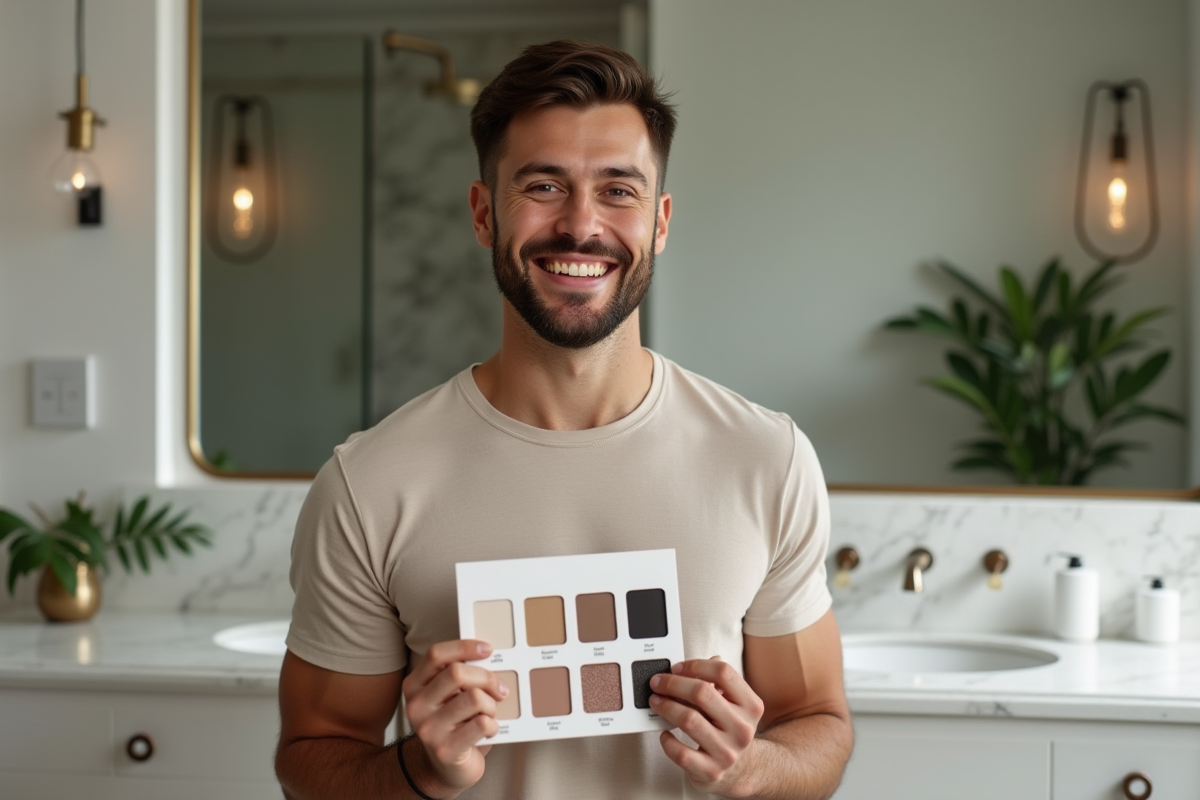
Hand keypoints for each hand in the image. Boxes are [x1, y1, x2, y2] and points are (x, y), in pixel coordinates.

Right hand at [401, 639, 507, 797]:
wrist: (443, 767)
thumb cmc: (452, 724)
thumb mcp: (448, 696)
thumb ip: (459, 676)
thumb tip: (487, 657)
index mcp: (414, 686)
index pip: (436, 655)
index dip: (465, 647)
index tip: (487, 649)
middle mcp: (416, 706)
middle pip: (457, 673)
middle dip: (486, 678)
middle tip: (499, 688)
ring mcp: (429, 730)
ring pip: (474, 698)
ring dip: (491, 705)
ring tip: (489, 713)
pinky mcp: (446, 750)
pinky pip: (482, 724)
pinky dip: (493, 725)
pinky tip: (488, 730)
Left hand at [650, 657, 765, 796]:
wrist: (741, 770)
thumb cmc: (729, 729)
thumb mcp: (734, 704)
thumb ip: (718, 682)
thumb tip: (689, 666)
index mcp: (751, 705)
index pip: (723, 672)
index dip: (696, 665)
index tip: (676, 667)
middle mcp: (742, 728)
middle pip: (702, 693)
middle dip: (673, 684)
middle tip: (657, 683)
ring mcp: (727, 752)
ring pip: (689, 720)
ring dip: (666, 707)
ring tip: (656, 702)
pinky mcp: (711, 771)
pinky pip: (682, 753)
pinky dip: (668, 741)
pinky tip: (664, 733)